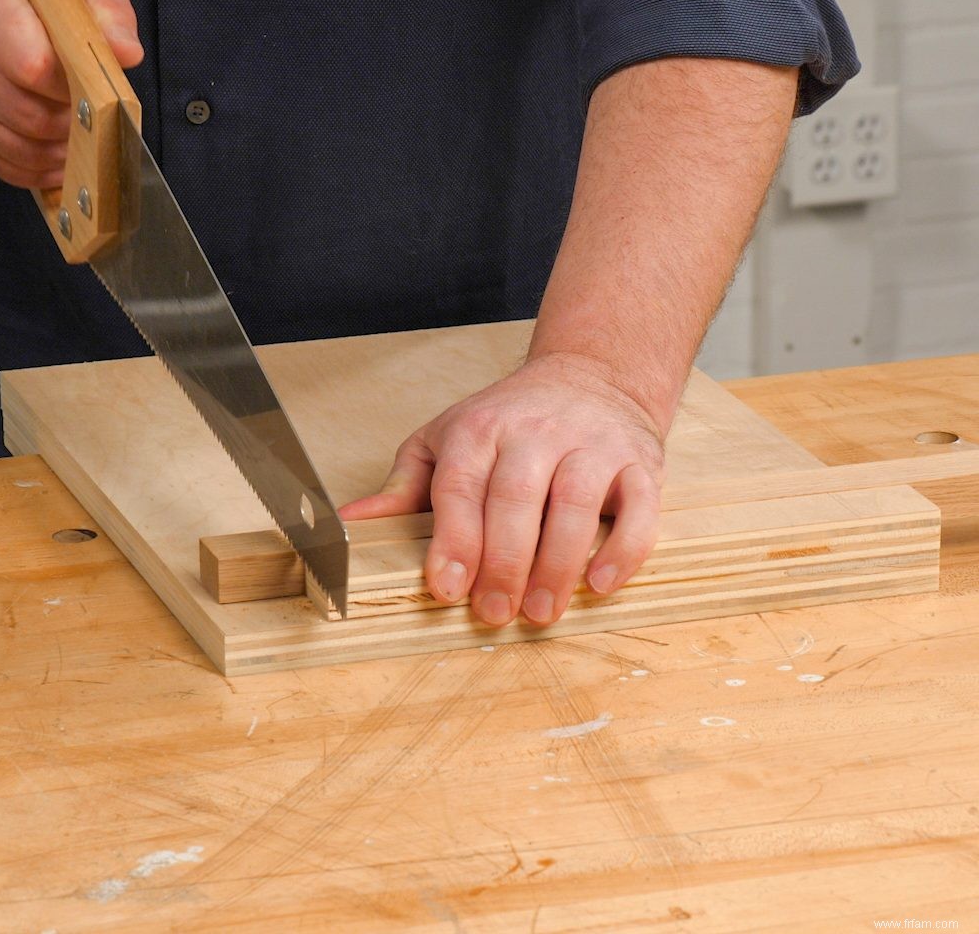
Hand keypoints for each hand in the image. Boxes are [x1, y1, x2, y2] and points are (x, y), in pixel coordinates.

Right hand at [0, 0, 142, 189]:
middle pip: (28, 117)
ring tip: (83, 134)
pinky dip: (44, 170)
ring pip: (20, 149)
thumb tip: (128, 53)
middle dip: (73, 125)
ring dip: (62, 153)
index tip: (95, 85)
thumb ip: (111, 15)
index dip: (75, 87)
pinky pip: (9, 167)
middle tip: (95, 117)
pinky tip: (64, 155)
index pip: (33, 68)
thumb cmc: (47, 2)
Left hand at [340, 352, 664, 626]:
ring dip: (558, 564)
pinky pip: (639, 508)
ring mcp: (592, 445)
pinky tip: (600, 583)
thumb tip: (349, 523)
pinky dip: (624, 548)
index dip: (454, 540)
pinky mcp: (638, 462)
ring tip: (540, 612)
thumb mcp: (445, 439)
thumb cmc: (508, 419)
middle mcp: (536, 432)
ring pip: (577, 503)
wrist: (590, 377)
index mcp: (480, 428)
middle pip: (517, 497)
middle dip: (504, 562)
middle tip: (495, 612)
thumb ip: (404, 487)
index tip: (447, 588)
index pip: (462, 486)